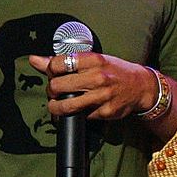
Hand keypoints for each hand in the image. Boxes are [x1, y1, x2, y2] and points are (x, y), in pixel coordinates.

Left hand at [28, 52, 156, 119]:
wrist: (142, 86)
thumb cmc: (114, 71)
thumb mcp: (93, 61)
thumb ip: (64, 62)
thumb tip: (34, 60)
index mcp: (93, 60)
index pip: (57, 64)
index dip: (50, 70)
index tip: (54, 74)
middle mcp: (98, 77)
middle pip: (56, 86)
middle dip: (51, 91)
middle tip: (55, 92)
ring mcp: (102, 95)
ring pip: (65, 106)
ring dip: (56, 108)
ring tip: (57, 106)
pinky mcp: (106, 111)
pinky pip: (81, 116)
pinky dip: (77, 115)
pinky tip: (80, 110)